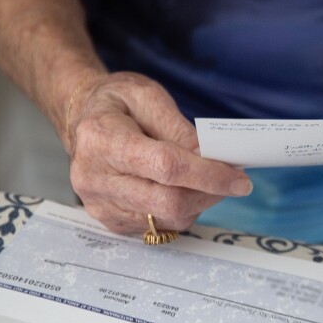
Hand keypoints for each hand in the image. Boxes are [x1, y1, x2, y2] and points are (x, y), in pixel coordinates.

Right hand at [64, 72, 252, 234]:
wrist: (82, 119)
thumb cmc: (117, 104)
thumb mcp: (147, 96)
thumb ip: (179, 128)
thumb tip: (210, 157)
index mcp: (101, 139)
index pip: (165, 166)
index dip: (208, 175)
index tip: (240, 178)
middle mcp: (94, 178)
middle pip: (167, 201)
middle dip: (209, 192)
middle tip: (232, 179)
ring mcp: (99, 204)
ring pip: (167, 218)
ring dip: (199, 202)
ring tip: (207, 179)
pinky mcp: (110, 221)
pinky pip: (159, 226)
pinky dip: (182, 210)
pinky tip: (183, 189)